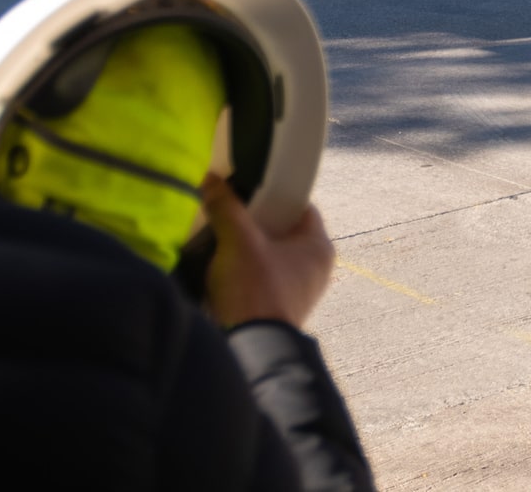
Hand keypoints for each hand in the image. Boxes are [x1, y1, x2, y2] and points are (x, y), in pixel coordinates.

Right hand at [202, 172, 334, 329]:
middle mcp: (317, 268)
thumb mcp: (238, 241)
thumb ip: (225, 207)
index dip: (273, 193)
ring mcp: (301, 291)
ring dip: (248, 247)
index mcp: (319, 246)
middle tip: (228, 211)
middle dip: (255, 221)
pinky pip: (265, 277)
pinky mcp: (282, 308)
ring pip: (272, 255)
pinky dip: (247, 269)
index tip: (246, 189)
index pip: (299, 205)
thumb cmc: (254, 289)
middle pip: (283, 230)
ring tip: (221, 236)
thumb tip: (211, 179)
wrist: (251, 350)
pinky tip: (224, 266)